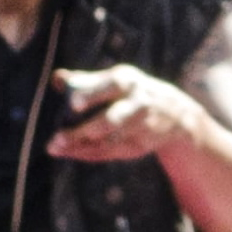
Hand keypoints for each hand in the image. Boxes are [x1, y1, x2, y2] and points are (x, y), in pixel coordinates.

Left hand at [47, 65, 204, 162]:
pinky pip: (112, 152)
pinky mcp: (141, 145)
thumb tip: (56, 78)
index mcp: (129, 81)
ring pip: (110, 140)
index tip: (73, 103)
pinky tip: (69, 153)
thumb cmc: (131, 91)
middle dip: (85, 130)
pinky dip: (90, 154)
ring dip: (82, 146)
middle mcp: (138, 103)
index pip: (112, 85)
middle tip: (56, 137)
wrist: (175, 113)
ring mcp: (141, 127)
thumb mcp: (115, 79)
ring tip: (55, 148)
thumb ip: (85, 80)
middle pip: (112, 119)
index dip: (93, 93)